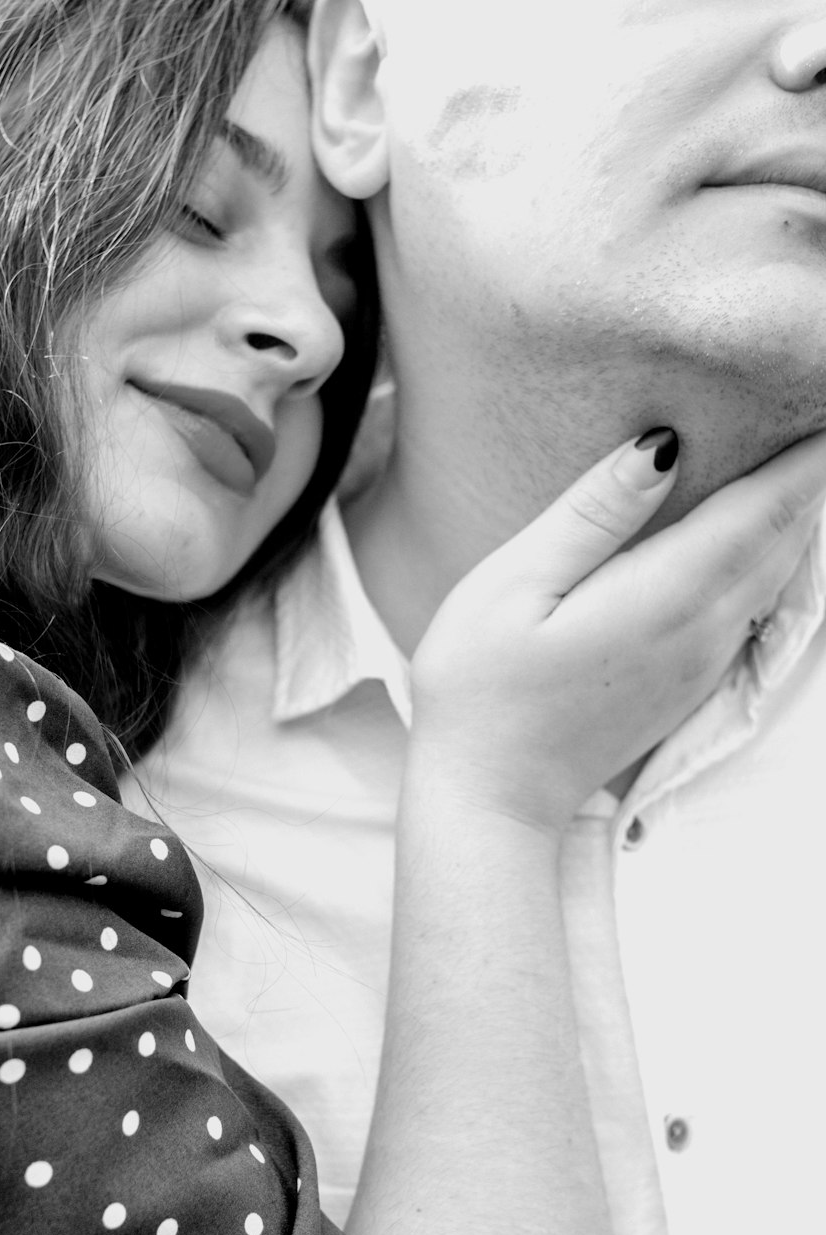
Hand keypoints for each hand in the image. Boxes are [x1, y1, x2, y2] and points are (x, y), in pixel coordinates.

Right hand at [410, 426, 825, 832]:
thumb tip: (663, 446)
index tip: (821, 401)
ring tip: (801, 459)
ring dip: (796, 513)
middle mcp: (704, 631)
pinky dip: (772, 555)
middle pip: (787, 536)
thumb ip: (593, 515)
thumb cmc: (480, 690)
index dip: (807, 451)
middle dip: (811, 474)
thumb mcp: (515, 587)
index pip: (766, 505)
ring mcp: (703, 663)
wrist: (490, 797)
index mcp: (666, 596)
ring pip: (779, 572)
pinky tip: (759, 531)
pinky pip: (755, 603)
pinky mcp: (690, 682)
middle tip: (815, 419)